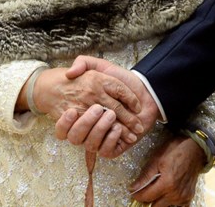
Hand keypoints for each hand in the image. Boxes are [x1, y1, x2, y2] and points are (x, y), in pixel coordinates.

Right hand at [27, 67, 143, 153]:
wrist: (147, 88)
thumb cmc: (122, 77)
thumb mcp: (99, 66)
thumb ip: (83, 63)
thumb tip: (69, 73)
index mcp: (83, 108)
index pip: (67, 119)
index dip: (67, 118)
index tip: (77, 108)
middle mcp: (89, 125)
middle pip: (78, 133)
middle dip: (88, 123)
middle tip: (100, 110)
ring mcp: (101, 136)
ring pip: (91, 142)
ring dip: (100, 130)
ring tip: (112, 118)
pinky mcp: (114, 145)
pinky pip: (106, 150)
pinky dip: (110, 141)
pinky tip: (117, 129)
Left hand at [129, 134, 204, 206]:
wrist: (195, 147)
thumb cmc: (175, 149)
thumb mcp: (157, 158)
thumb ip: (145, 176)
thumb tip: (132, 188)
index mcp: (167, 184)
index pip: (146, 197)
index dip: (137, 195)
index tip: (133, 190)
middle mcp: (176, 194)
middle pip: (154, 206)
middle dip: (148, 198)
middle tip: (146, 188)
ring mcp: (183, 197)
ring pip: (164, 206)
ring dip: (158, 201)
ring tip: (158, 188)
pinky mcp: (189, 197)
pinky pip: (176, 206)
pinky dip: (170, 202)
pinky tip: (168, 193)